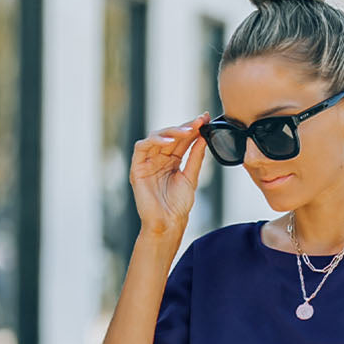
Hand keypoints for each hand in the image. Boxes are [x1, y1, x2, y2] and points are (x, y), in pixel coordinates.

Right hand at [130, 113, 209, 239]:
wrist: (167, 224)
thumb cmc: (178, 206)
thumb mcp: (191, 177)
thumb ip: (196, 157)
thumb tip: (204, 137)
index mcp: (172, 161)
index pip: (182, 140)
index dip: (192, 129)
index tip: (205, 119)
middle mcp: (159, 158)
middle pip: (170, 136)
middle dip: (184, 127)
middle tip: (198, 121)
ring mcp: (147, 162)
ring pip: (156, 137)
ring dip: (171, 131)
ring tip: (187, 131)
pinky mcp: (137, 167)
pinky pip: (142, 147)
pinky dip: (154, 140)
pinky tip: (169, 141)